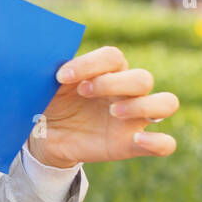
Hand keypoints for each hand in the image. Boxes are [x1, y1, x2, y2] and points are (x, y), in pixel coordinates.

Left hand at [28, 44, 179, 167]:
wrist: (44, 137)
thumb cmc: (49, 103)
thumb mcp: (44, 87)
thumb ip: (46, 71)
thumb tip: (35, 59)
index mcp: (105, 72)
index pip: (113, 57)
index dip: (91, 63)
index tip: (61, 76)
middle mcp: (126, 91)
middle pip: (142, 78)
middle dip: (114, 83)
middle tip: (84, 92)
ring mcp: (134, 118)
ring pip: (166, 103)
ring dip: (142, 105)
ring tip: (114, 112)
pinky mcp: (133, 144)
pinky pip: (165, 143)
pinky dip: (159, 141)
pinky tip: (138, 139)